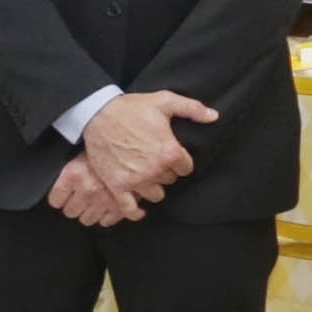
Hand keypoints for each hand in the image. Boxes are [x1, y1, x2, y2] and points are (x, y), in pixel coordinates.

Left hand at [49, 155, 138, 226]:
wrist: (136, 147)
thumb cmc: (109, 148)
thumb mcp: (84, 152)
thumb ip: (72, 170)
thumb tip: (65, 184)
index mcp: (74, 174)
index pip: (56, 200)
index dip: (59, 198)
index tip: (63, 197)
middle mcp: (87, 190)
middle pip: (70, 212)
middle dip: (74, 205)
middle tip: (80, 198)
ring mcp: (103, 200)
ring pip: (86, 219)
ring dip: (89, 212)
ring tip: (94, 202)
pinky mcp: (119, 208)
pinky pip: (106, 222)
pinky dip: (106, 216)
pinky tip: (107, 207)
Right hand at [78, 89, 209, 203]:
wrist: (97, 113)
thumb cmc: (131, 107)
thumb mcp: (164, 100)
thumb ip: (192, 108)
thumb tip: (214, 117)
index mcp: (170, 151)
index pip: (186, 168)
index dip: (180, 160)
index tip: (170, 153)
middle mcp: (155, 170)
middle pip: (171, 181)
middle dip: (165, 171)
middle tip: (154, 159)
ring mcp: (136, 180)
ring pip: (156, 195)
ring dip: (152, 186)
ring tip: (145, 174)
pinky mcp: (117, 186)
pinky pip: (130, 209)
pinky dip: (135, 211)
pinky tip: (139, 208)